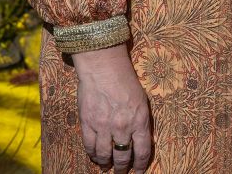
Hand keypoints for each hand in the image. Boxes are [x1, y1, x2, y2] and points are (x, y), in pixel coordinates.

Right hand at [71, 43, 152, 172]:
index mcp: (139, 120)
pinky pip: (89, 146)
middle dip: (123, 168)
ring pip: (105, 155)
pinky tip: (95, 157)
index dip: (141, 165)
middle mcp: (122, 126)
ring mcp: (103, 126)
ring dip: (106, 163)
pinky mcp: (88, 123)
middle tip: (122, 173)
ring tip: (107, 167)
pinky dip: (92, 154)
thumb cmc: (126, 80)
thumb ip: (140, 120)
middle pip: (123, 156)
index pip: (143, 151)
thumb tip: (140, 138)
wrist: (103, 67)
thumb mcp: (142, 100)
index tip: (139, 171)